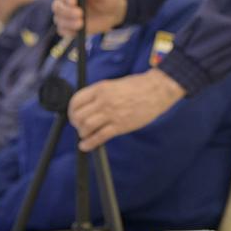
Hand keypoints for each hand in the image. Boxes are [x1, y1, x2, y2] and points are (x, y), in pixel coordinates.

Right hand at [53, 0, 127, 36]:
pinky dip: (67, 32)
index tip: (74, 2)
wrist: (111, 12)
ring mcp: (66, 15)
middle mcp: (65, 2)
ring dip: (68, 22)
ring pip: (58, 19)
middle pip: (57, 6)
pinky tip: (76, 32)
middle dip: (66, 11)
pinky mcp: (69, 26)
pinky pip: (62, 30)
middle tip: (79, 14)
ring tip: (81, 24)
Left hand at [68, 69, 184, 151]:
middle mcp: (104, 100)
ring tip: (86, 135)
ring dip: (83, 133)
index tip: (74, 116)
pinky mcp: (121, 125)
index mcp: (101, 88)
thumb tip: (89, 107)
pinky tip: (86, 146)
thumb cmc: (139, 86)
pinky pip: (99, 137)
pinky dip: (90, 143)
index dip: (72, 111)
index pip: (76, 101)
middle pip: (79, 115)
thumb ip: (101, 94)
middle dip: (76, 124)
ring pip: (86, 126)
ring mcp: (112, 113)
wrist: (158, 89)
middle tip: (80, 127)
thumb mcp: (115, 84)